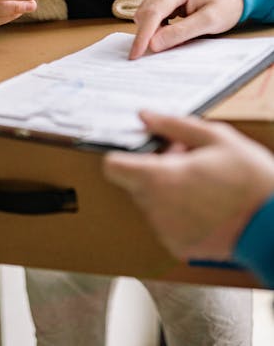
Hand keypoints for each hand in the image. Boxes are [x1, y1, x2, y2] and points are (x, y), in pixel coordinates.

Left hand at [103, 112, 273, 259]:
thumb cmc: (250, 179)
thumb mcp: (215, 137)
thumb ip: (173, 124)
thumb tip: (145, 116)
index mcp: (160, 178)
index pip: (113, 166)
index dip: (125, 154)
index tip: (140, 149)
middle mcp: (157, 208)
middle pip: (135, 181)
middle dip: (155, 168)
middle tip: (188, 160)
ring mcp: (166, 230)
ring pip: (151, 201)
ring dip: (167, 190)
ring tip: (201, 183)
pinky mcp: (178, 246)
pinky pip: (166, 222)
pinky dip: (178, 212)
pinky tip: (205, 204)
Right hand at [130, 0, 243, 58]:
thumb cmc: (226, 3)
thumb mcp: (209, 22)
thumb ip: (180, 32)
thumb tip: (153, 44)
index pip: (152, 13)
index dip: (142, 36)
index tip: (135, 55)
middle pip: (145, 13)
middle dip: (148, 34)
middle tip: (164, 49)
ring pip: (145, 14)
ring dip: (153, 30)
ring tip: (176, 36)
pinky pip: (151, 12)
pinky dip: (157, 25)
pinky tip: (172, 29)